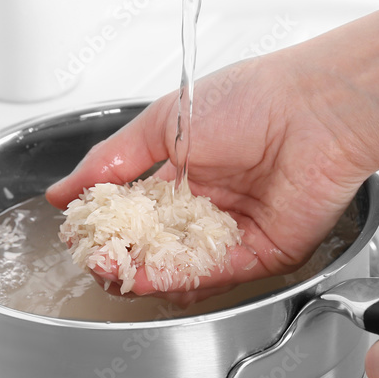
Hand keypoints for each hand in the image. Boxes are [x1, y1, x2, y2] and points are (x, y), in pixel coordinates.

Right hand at [46, 51, 377, 295]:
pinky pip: (214, 274)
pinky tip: (148, 276)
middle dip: (120, 255)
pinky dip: (179, 278)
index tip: (80, 231)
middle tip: (95, 256)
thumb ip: (111, 160)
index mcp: (186, 172)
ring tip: (113, 269)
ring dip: (142, 272)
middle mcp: (209, 205)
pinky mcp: (261, 254)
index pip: (135, 212)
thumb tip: (65, 190)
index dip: (106, 224)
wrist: (312, 110)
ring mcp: (234, 232)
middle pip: (154, 245)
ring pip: (180, 266)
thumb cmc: (250, 100)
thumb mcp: (164, 122)